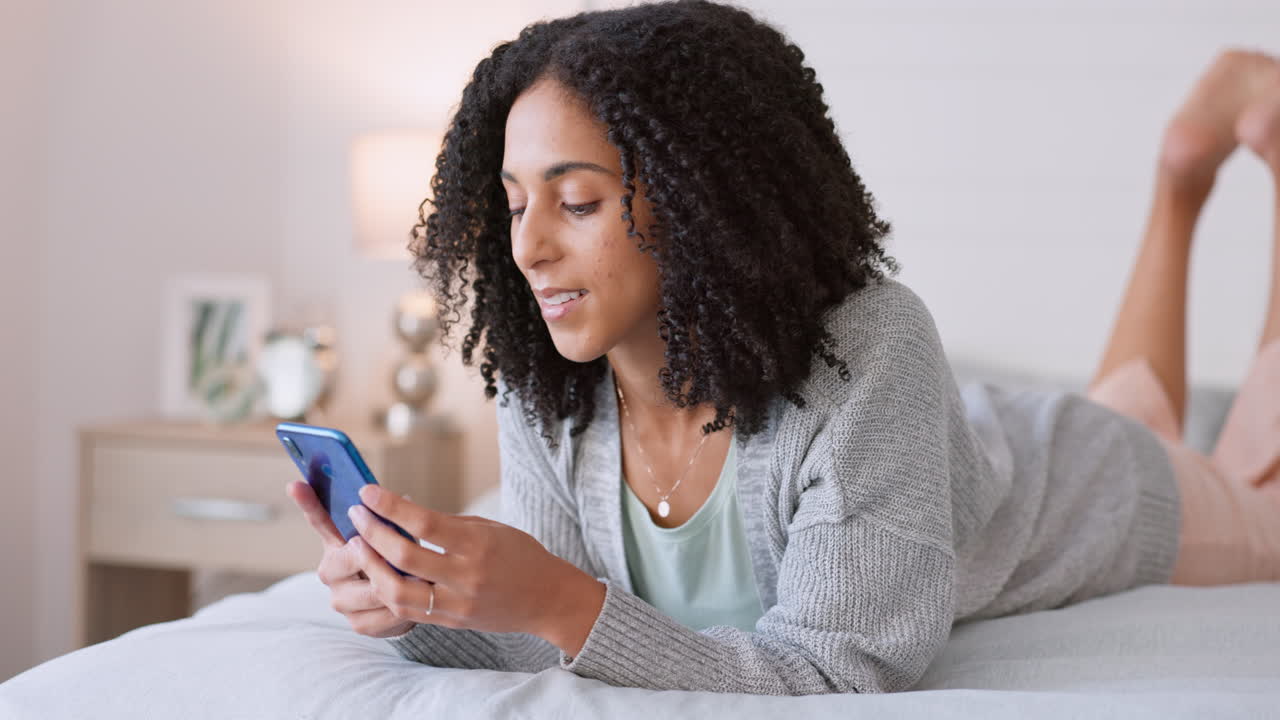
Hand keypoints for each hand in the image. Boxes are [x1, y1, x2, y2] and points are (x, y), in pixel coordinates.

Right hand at [285, 480, 417, 637]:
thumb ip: (391, 520)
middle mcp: (331, 571)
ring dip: (396, 582)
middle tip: (397, 552)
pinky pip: (382, 615)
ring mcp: (341, 599)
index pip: (319, 519)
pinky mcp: (357, 623)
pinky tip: (414, 601)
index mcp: (336, 543)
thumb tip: (401, 497)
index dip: (308, 502)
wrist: (407, 600)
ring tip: (420, 576)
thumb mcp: (395, 534)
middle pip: (349, 558)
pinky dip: (401, 608)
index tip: (296, 483)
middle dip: (376, 555)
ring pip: (370, 589)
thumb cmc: (397, 558)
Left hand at [346, 484, 604, 650]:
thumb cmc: (521, 555)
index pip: (424, 524)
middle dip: (372, 534)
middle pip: (404, 556)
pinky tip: (375, 573)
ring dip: (371, 567)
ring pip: (397, 591)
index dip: (390, 507)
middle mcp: (467, 575)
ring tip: (358, 547)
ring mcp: (458, 602)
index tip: (367, 492)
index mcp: (478, 544)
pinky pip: (408, 610)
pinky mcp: (451, 620)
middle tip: (356, 516)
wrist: (548, 599)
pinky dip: (386, 590)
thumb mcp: (490, 528)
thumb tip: (401, 514)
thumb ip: (447, 525)